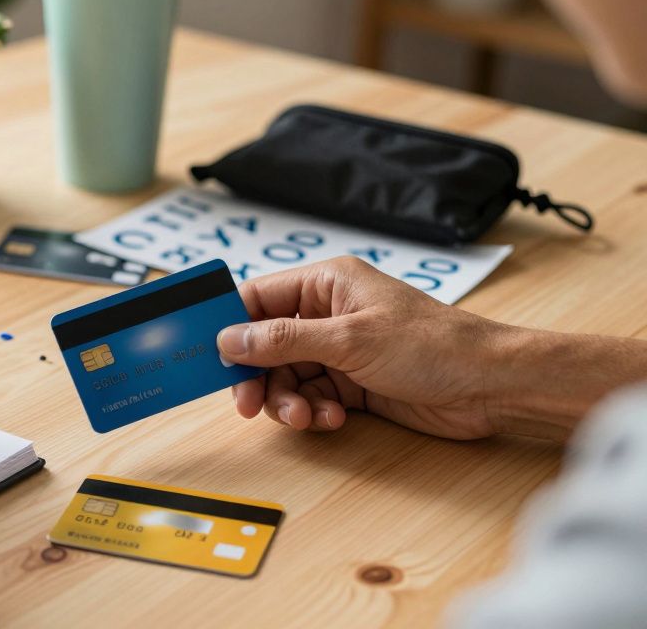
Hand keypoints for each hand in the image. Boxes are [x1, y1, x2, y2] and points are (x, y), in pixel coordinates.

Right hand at [217, 257, 509, 439]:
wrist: (492, 387)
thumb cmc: (433, 346)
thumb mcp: (350, 339)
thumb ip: (284, 340)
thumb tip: (230, 338)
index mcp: (325, 283)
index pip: (258, 298)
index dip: (230, 325)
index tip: (209, 356)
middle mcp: (328, 313)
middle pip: (265, 344)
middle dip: (258, 376)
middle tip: (249, 405)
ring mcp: (339, 350)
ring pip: (286, 376)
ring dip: (288, 401)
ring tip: (306, 417)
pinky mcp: (352, 383)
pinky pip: (311, 396)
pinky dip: (313, 411)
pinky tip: (334, 418)